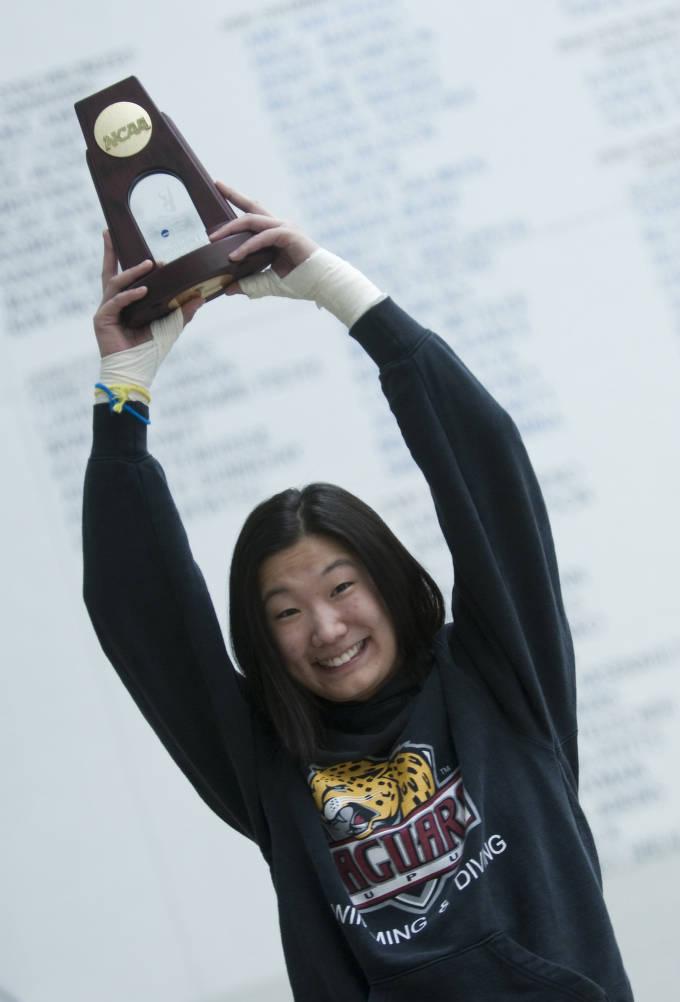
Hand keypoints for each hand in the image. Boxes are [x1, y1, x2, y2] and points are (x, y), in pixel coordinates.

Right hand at [94, 230, 202, 357]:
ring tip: (150, 265)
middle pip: (109, 272)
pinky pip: (115, 302)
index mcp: (125, 303)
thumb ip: (183, 311)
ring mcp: (105, 311)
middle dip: (110, 251)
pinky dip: (130, 295)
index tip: (130, 242)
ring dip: (132, 273)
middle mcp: (113, 303)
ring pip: (115, 283)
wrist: (135, 372)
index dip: (121, 257)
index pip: (122, 276)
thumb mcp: (171, 327)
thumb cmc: (150, 351)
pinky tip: (143, 290)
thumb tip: (201, 296)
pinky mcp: (102, 320)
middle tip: (110, 232)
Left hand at [210, 182, 318, 293]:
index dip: (237, 199)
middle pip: (251, 207)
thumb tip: (229, 289)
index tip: (219, 187)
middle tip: (216, 185)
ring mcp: (284, 229)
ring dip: (231, 228)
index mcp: (275, 233)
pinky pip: (263, 237)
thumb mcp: (269, 284)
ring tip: (214, 239)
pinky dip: (248, 246)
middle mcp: (279, 226)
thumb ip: (250, 284)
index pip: (252, 215)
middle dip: (233, 195)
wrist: (324, 285)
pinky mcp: (289, 235)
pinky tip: (235, 256)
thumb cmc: (301, 282)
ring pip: (252, 220)